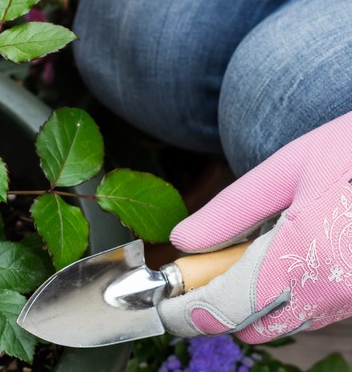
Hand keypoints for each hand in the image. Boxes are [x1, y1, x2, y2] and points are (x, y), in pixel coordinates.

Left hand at [157, 111, 351, 342]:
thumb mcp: (288, 168)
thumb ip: (230, 211)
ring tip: (267, 244)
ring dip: (258, 299)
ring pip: (284, 321)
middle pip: (252, 325)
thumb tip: (184, 242)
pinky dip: (292, 292)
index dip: (185, 312)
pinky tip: (300, 250)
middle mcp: (330, 292)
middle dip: (221, 303)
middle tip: (213, 261)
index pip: (224, 309)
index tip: (163, 303)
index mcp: (301, 258)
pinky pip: (316, 310)